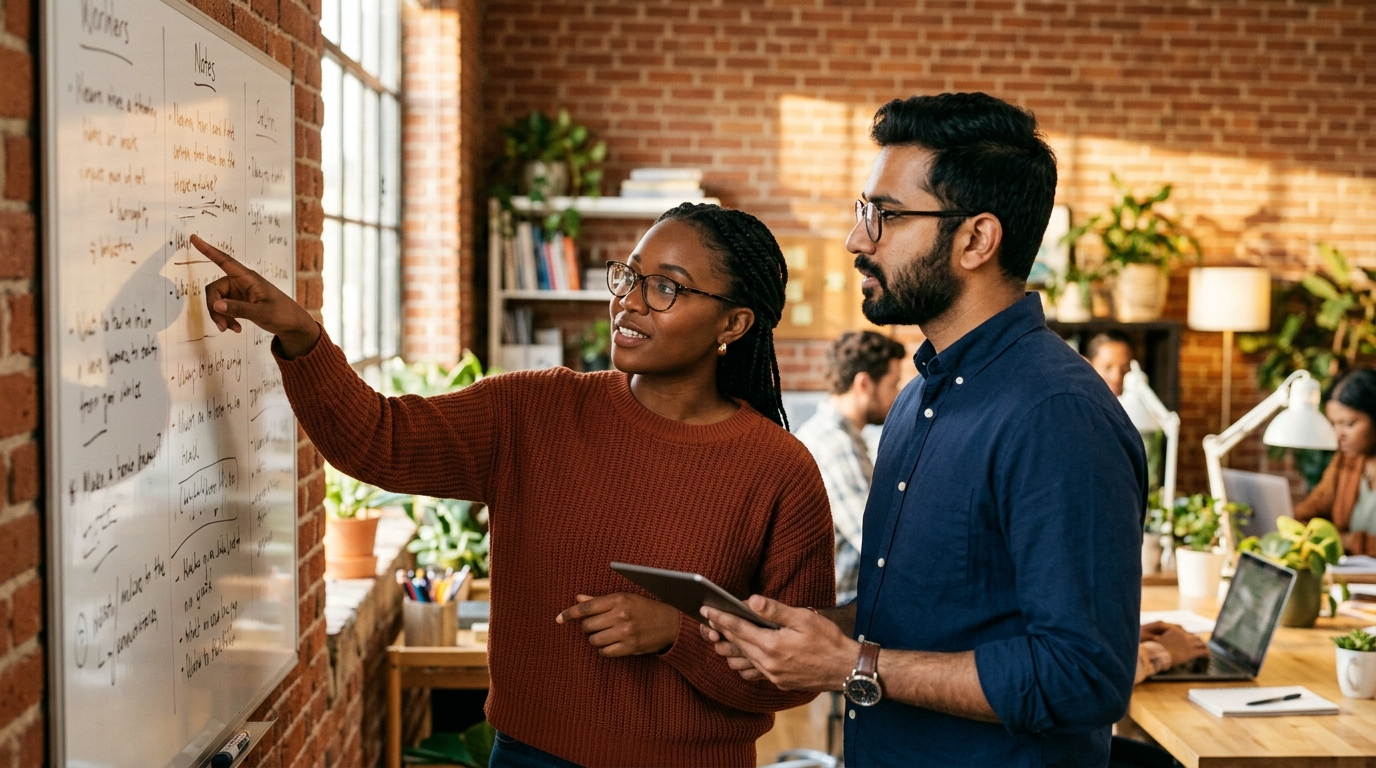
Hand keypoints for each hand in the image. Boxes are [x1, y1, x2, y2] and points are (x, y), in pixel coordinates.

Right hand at [192, 234, 319, 357]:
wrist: (293, 325)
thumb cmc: (283, 314)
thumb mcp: (262, 313)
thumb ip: (239, 309)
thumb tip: (215, 304)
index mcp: (248, 278)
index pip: (224, 261)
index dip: (208, 250)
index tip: (193, 238)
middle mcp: (240, 282)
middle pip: (214, 290)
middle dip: (214, 308)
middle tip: (222, 326)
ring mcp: (238, 293)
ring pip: (216, 301)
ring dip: (220, 316)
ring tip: (231, 329)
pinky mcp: (238, 302)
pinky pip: (223, 309)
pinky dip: (225, 319)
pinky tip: (235, 328)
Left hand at [556, 593, 679, 656]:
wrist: (670, 623)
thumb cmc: (645, 608)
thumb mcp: (624, 599)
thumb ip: (599, 601)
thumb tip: (577, 598)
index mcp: (618, 599)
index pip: (587, 607)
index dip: (570, 613)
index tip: (559, 618)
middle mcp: (621, 615)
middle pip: (587, 625)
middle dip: (587, 627)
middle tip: (596, 626)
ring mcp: (625, 632)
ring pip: (594, 640)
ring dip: (595, 639)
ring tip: (605, 635)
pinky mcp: (630, 647)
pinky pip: (605, 652)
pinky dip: (604, 649)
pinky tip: (611, 644)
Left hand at [701, 596, 856, 691]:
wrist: (847, 669)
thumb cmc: (828, 640)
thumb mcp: (803, 618)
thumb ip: (775, 610)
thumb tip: (750, 601)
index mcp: (772, 646)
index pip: (738, 629)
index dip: (720, 617)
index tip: (705, 609)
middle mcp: (768, 664)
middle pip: (736, 644)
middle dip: (720, 630)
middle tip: (707, 619)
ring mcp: (773, 676)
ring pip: (741, 661)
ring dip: (730, 648)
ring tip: (721, 636)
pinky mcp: (779, 683)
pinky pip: (753, 673)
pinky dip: (744, 663)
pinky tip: (743, 655)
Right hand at [1141, 622, 1207, 665]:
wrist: (1156, 652)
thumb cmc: (1151, 645)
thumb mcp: (1153, 636)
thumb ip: (1158, 636)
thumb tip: (1158, 638)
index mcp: (1175, 629)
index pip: (1185, 632)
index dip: (1189, 637)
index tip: (1190, 640)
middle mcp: (1184, 635)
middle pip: (1194, 636)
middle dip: (1198, 642)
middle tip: (1200, 646)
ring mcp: (1188, 643)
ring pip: (1201, 643)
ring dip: (1204, 647)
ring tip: (1206, 652)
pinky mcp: (1190, 652)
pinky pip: (1203, 652)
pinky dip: (1207, 654)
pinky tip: (1208, 658)